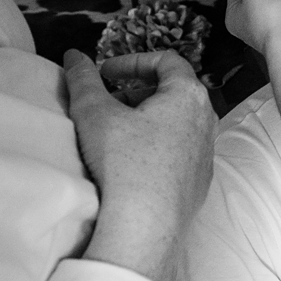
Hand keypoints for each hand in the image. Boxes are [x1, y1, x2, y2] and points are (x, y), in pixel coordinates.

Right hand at [63, 49, 216, 280]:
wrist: (145, 225)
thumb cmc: (123, 162)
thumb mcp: (94, 113)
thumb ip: (83, 79)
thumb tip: (73, 56)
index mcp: (188, 95)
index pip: (166, 61)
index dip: (132, 61)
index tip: (105, 73)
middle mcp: (207, 120)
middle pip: (174, 91)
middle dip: (138, 90)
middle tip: (109, 101)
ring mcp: (207, 153)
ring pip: (178, 122)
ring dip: (148, 118)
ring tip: (118, 130)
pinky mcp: (201, 180)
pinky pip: (182, 150)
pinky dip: (159, 144)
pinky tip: (133, 161)